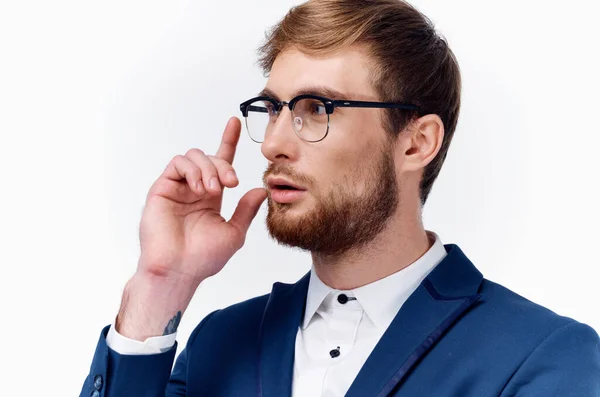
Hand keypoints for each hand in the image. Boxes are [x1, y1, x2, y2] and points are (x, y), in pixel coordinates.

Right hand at [138, 117, 266, 282]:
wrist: (179, 270)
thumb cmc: (204, 258)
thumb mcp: (234, 233)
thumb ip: (246, 210)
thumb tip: (261, 189)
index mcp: (210, 197)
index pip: (220, 163)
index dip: (228, 141)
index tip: (234, 123)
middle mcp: (193, 188)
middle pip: (210, 158)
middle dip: (224, 165)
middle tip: (231, 184)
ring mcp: (177, 187)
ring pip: (194, 156)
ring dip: (209, 169)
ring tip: (213, 191)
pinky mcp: (162, 188)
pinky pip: (178, 163)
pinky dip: (193, 170)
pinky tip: (200, 188)